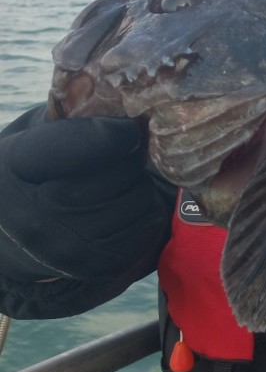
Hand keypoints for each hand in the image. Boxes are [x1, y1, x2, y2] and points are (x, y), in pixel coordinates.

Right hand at [0, 111, 171, 281]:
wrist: (6, 236)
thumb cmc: (29, 174)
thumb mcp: (32, 139)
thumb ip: (74, 121)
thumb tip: (132, 106)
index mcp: (21, 165)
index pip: (87, 143)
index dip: (118, 131)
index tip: (129, 126)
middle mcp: (41, 211)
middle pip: (122, 169)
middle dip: (131, 156)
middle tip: (123, 155)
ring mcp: (69, 244)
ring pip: (139, 197)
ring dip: (138, 185)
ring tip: (119, 184)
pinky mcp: (95, 265)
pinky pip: (146, 226)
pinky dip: (144, 212)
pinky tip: (124, 206)